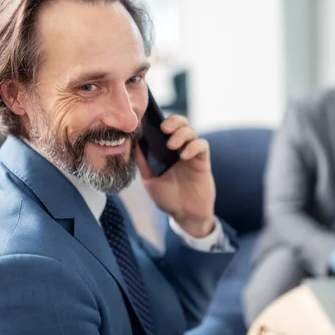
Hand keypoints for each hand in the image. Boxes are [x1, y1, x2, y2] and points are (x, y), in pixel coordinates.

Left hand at [136, 115, 214, 237]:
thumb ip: (143, 162)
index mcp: (165, 150)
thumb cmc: (167, 197)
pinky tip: (184, 156)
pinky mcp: (202, 161)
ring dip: (182, 133)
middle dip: (173, 121)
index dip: (159, 120)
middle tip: (164, 128)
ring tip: (172, 145)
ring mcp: (191, 154)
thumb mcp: (149, 180)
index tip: (150, 121)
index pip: (164, 127)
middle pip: (181, 123)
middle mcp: (179, 148)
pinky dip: (194, 146)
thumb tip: (132, 143)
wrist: (184, 214)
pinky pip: (202, 145)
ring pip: (192, 131)